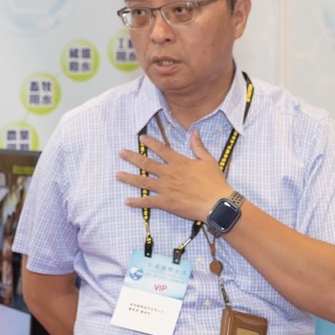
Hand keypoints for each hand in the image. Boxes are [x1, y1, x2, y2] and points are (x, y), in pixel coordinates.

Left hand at [115, 132, 230, 222]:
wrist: (217, 203)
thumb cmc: (215, 182)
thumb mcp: (208, 161)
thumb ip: (198, 146)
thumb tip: (195, 131)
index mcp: (179, 162)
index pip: (161, 149)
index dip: (150, 143)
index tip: (140, 138)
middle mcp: (169, 173)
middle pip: (146, 164)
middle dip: (132, 157)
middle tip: (120, 153)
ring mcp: (166, 188)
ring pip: (143, 182)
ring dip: (129, 178)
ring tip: (117, 175)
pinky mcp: (166, 203)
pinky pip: (148, 202)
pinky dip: (137, 202)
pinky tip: (127, 201)